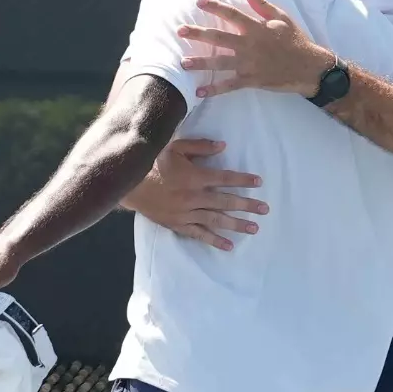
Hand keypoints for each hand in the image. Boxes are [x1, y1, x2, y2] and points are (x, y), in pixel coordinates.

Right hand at [127, 138, 266, 250]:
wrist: (127, 184)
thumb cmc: (151, 162)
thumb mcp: (173, 147)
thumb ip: (199, 147)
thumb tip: (223, 146)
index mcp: (194, 177)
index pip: (225, 178)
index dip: (243, 180)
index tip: (259, 182)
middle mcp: (193, 197)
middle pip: (225, 201)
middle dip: (247, 205)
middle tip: (265, 210)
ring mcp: (185, 213)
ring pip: (215, 220)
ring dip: (236, 224)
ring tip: (254, 228)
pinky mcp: (177, 224)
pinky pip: (199, 234)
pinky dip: (214, 240)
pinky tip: (229, 245)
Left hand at [177, 0, 333, 98]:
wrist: (309, 67)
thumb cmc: (296, 40)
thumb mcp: (282, 18)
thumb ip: (262, 5)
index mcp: (256, 28)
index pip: (231, 14)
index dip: (214, 7)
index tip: (198, 2)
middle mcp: (249, 44)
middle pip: (218, 37)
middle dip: (198, 34)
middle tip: (180, 31)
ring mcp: (249, 63)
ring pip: (220, 62)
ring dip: (200, 62)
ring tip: (183, 63)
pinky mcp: (251, 80)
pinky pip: (230, 85)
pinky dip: (215, 89)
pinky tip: (200, 92)